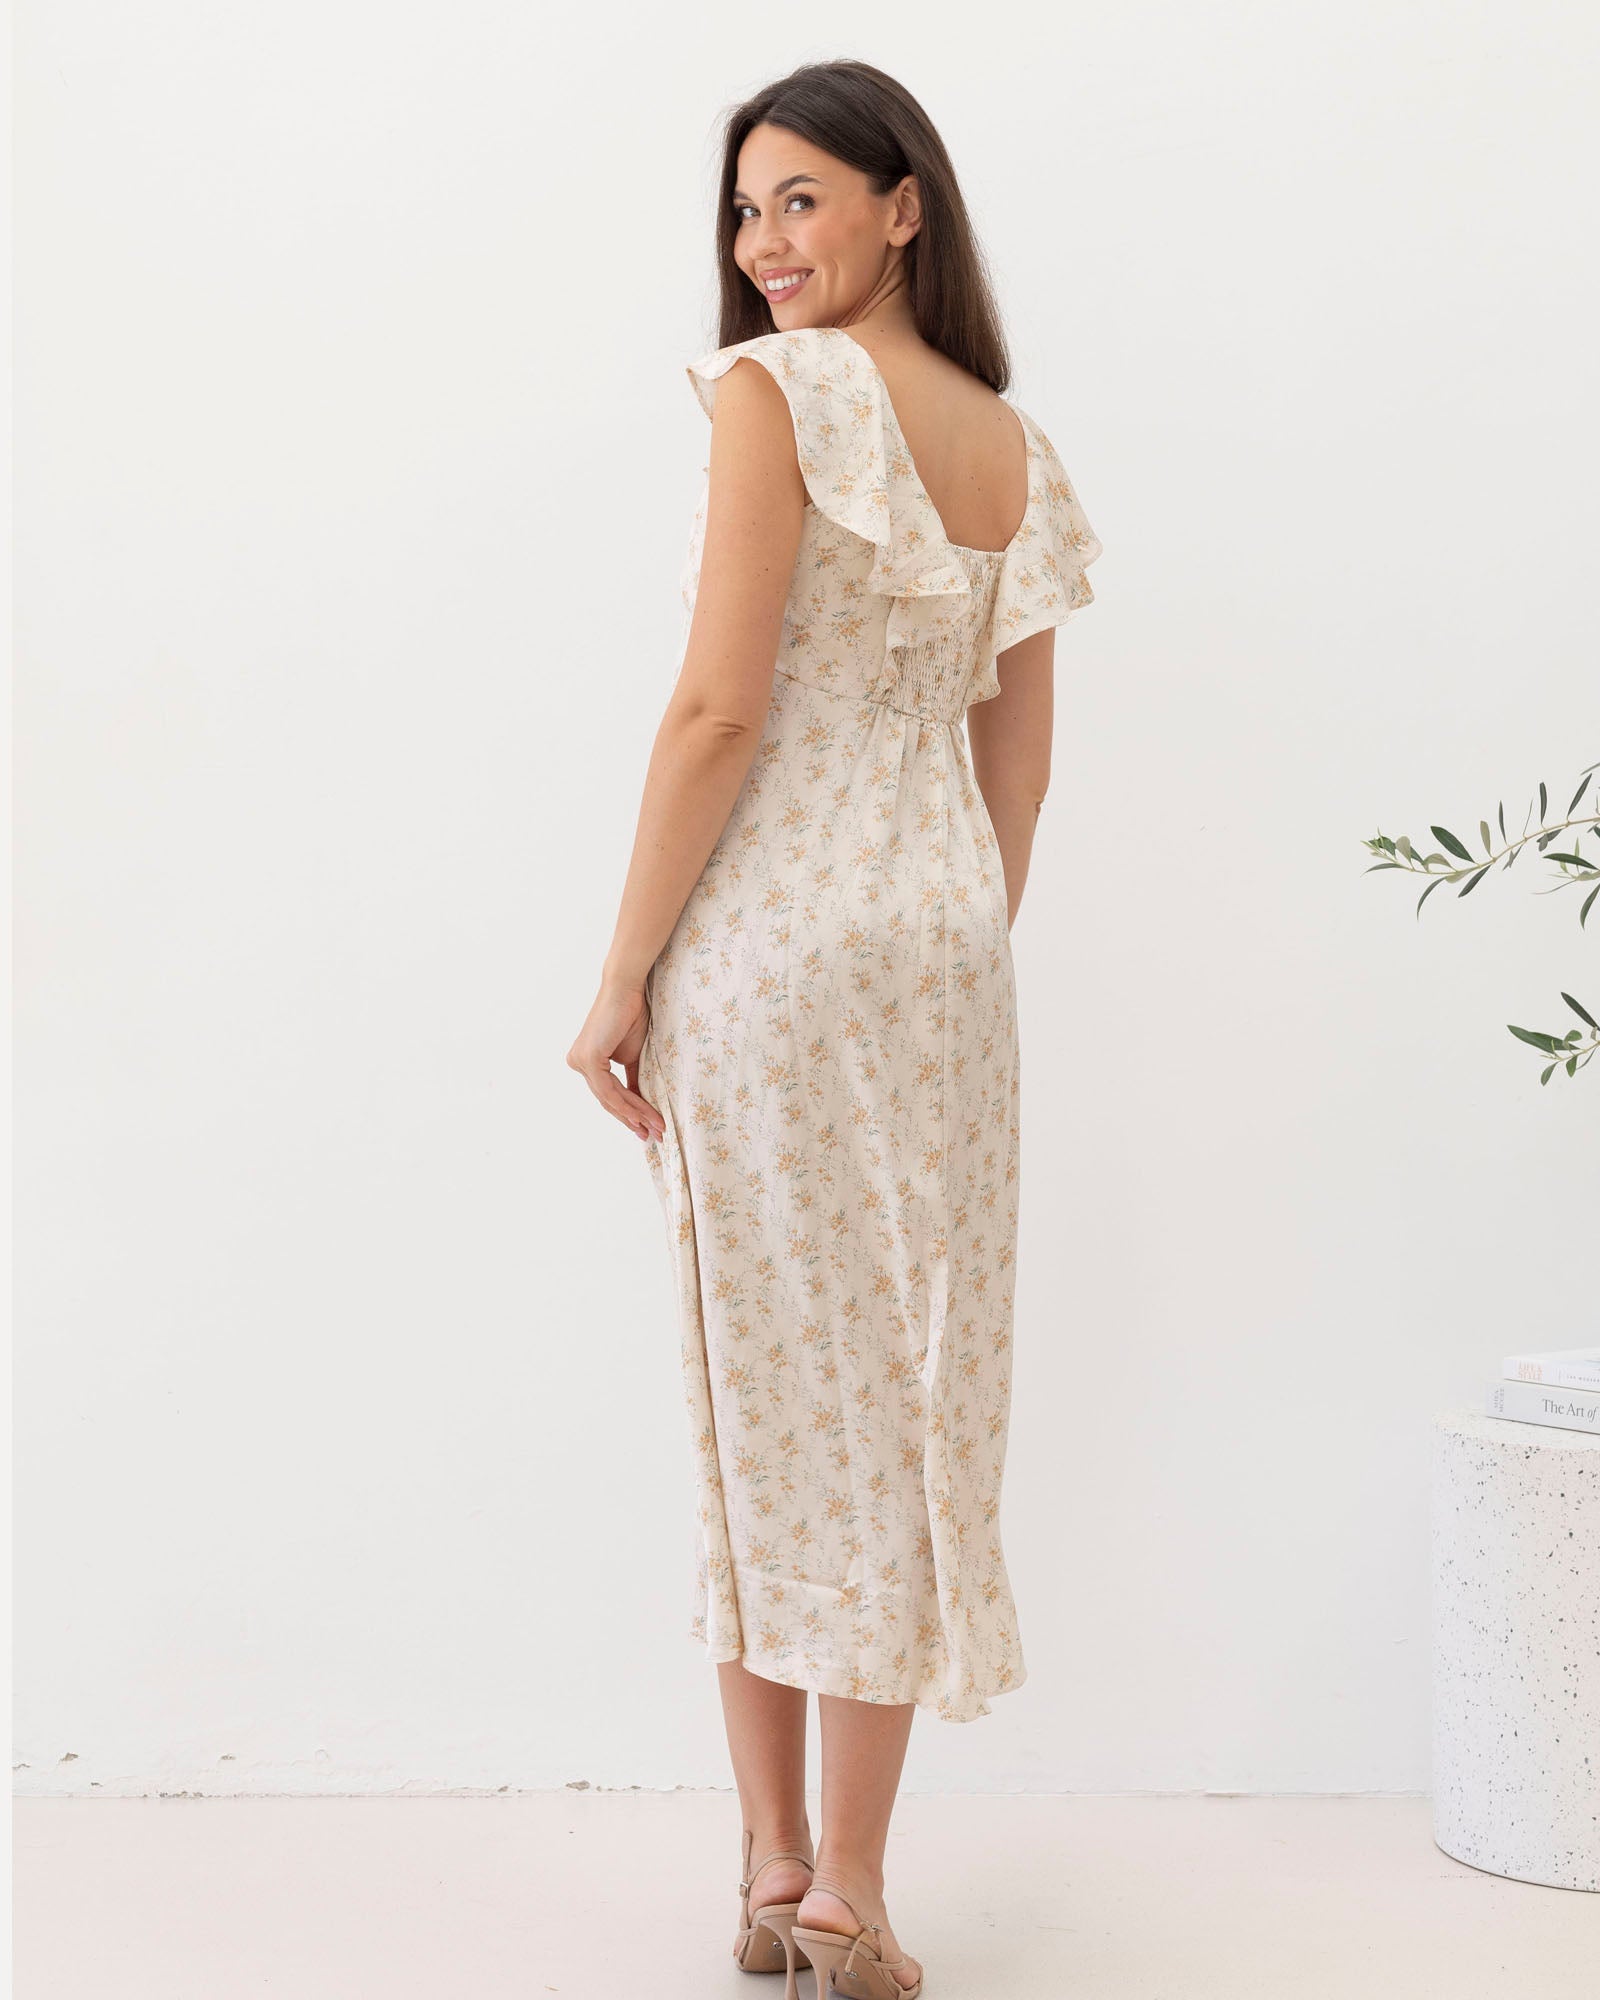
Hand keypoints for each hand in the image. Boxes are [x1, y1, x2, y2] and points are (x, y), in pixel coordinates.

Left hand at [567, 977, 665, 1143]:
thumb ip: (634, 1080)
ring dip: (636, 1116)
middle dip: (633, 1120)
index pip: (608, 1095)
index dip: (629, 1114)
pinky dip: (629, 1105)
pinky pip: (609, 1091)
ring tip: (656, 1128)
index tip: (648, 1129)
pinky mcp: (587, 1059)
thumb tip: (642, 1104)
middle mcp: (578, 1063)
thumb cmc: (632, 1015)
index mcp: (586, 1063)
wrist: (628, 989)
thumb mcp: (634, 1056)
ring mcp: (580, 1062)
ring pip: (609, 1099)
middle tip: (654, 1136)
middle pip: (607, 1101)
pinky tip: (645, 1115)